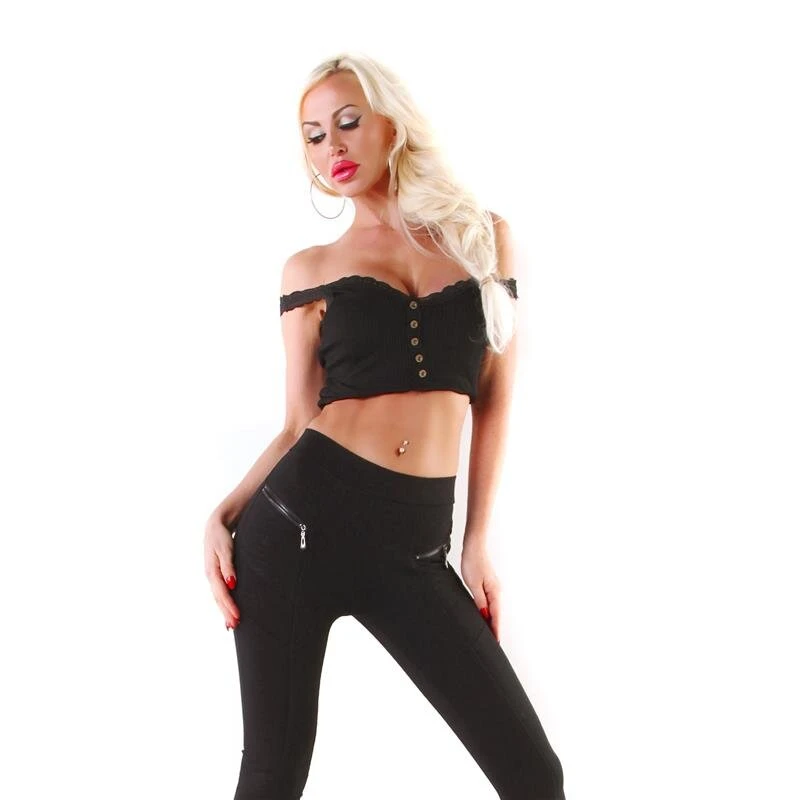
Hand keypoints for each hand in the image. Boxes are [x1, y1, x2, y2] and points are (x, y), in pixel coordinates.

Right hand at [204, 514, 239, 629]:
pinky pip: (219, 592)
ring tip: (232, 624)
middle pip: (218, 598)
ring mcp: (212, 576)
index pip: (221, 593)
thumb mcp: (225, 549)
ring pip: (218, 597)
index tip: (237, 617)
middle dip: (226, 613)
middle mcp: (211, 576)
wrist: (215, 526)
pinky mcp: (217, 574)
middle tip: (235, 626)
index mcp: (212, 571)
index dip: (229, 606)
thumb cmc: (221, 536)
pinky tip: (228, 610)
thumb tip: (231, 584)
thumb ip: (228, 566)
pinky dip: (223, 603)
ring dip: (225, 610)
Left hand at [460, 541, 501, 642]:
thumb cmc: (473, 562)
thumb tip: (485, 617)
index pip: (496, 617)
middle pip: (497, 616)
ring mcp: (495, 590)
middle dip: (495, 630)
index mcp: (495, 593)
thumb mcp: (473, 584)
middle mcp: (498, 592)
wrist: (474, 546)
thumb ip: (479, 601)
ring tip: (488, 637)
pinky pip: (491, 605)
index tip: (496, 645)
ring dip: (492, 623)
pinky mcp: (489, 587)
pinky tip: (484, 619)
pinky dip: (489, 614)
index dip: (496, 632)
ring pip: (494, 611)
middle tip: (492, 646)